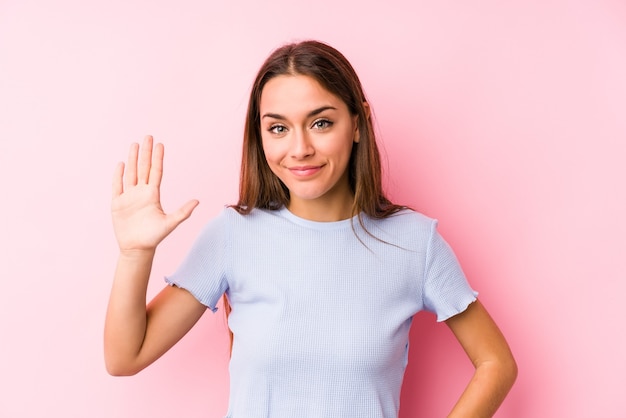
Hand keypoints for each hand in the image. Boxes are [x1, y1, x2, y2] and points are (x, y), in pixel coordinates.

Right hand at [111, 135, 198, 252]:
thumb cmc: (154, 237)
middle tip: (148, 136)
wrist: (137, 249)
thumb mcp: (170, 223)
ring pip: (131, 173)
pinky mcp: (117, 203)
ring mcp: (129, 196)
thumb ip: (183, 212)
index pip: (156, 171)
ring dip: (132, 159)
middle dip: (145, 152)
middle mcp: (142, 192)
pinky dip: (118, 175)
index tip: (160, 144)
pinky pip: (117, 185)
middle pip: (143, 168)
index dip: (157, 158)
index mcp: (153, 195)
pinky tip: (121, 164)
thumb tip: (198, 201)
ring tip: (134, 144)